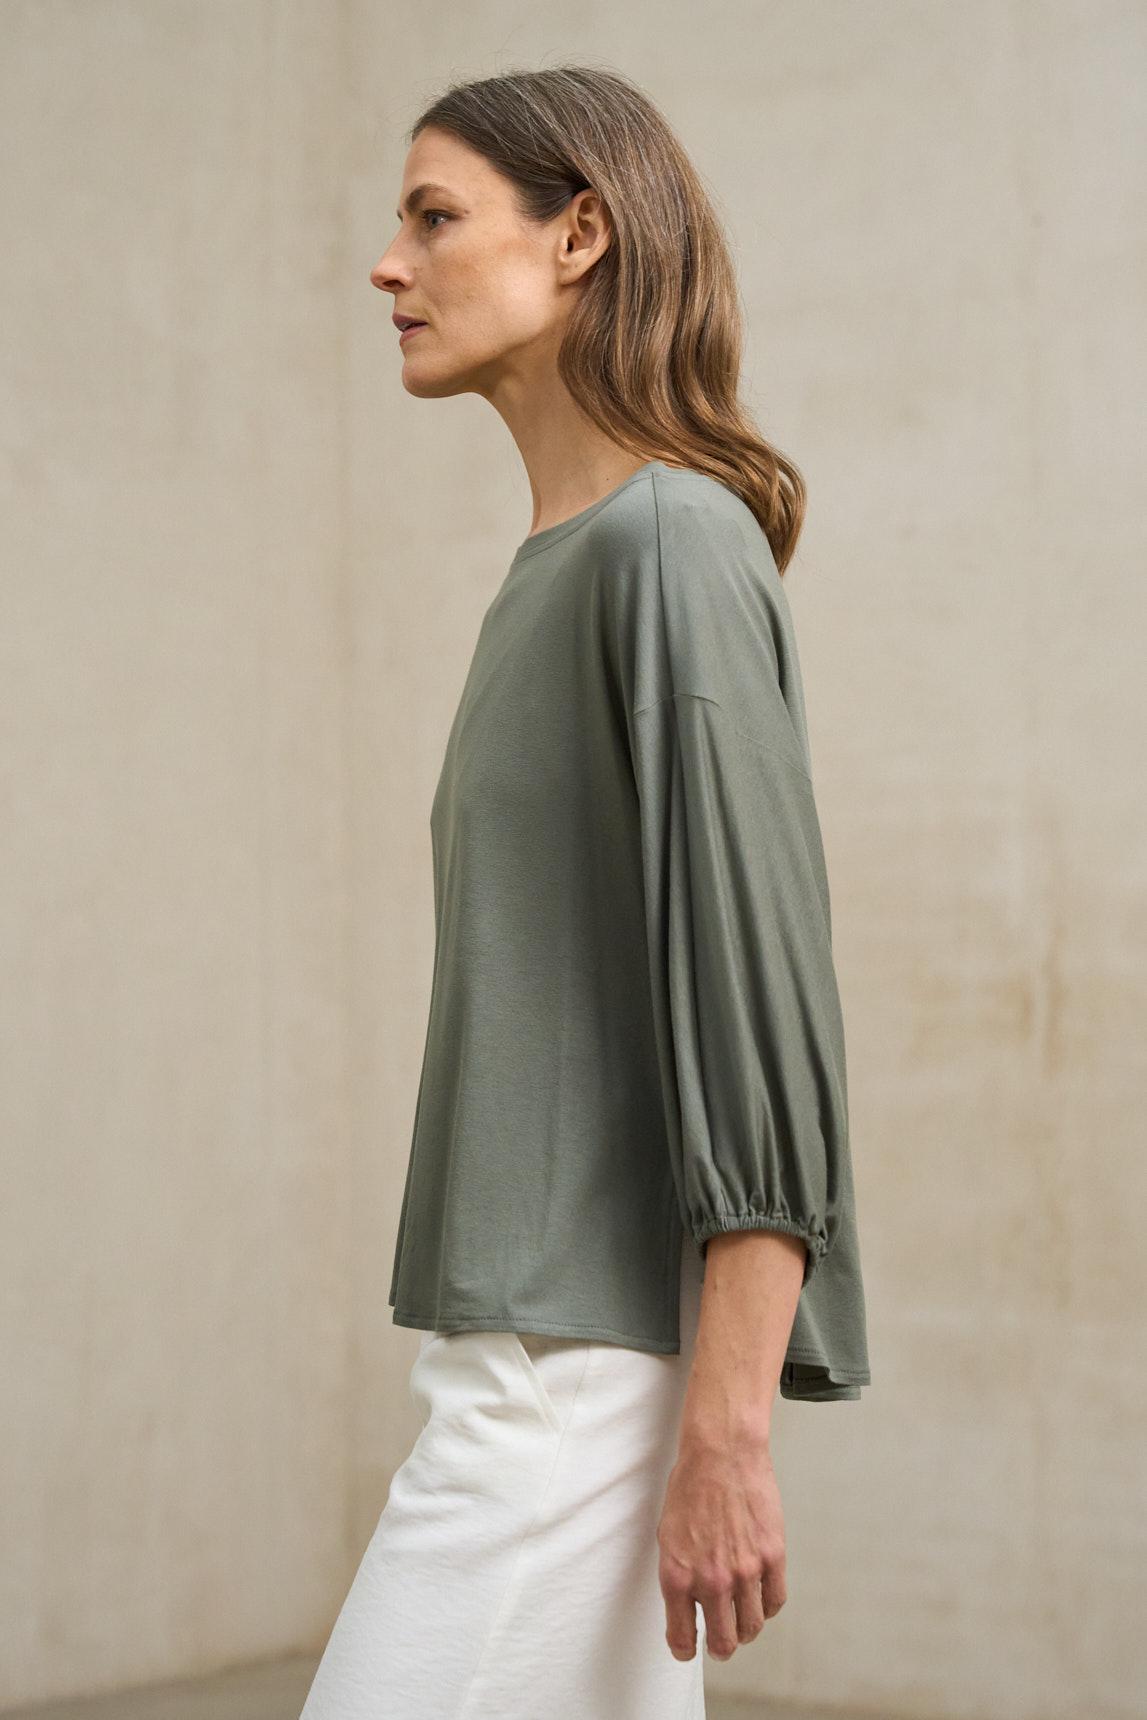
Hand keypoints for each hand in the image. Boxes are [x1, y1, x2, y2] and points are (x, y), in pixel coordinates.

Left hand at [656, 1430, 786, 1661]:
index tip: (688, 1648)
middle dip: (720, 1647)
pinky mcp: (772, 1557)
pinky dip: (767, 1606)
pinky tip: (759, 1597)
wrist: (721, 1452)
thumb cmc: (690, 1488)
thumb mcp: (667, 1535)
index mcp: (677, 1576)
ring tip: (740, 1620)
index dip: (685, 1649)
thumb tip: (689, 1607)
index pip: (682, 1638)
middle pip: (724, 1643)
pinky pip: (774, 1602)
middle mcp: (711, 1580)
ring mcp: (745, 1570)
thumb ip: (678, 1576)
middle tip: (720, 1643)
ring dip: (745, 1629)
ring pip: (752, 1627)